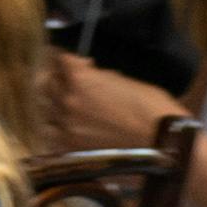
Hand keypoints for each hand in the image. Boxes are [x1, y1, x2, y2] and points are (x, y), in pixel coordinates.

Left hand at [40, 50, 167, 150]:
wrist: (161, 142)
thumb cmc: (152, 107)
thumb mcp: (125, 81)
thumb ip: (99, 77)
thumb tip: (90, 74)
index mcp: (80, 79)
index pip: (59, 60)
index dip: (66, 59)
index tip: (74, 62)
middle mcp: (67, 100)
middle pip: (47, 84)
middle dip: (56, 78)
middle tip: (67, 80)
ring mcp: (65, 126)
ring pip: (45, 109)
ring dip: (53, 104)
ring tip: (65, 105)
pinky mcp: (70, 147)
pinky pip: (51, 134)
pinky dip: (56, 128)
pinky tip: (66, 127)